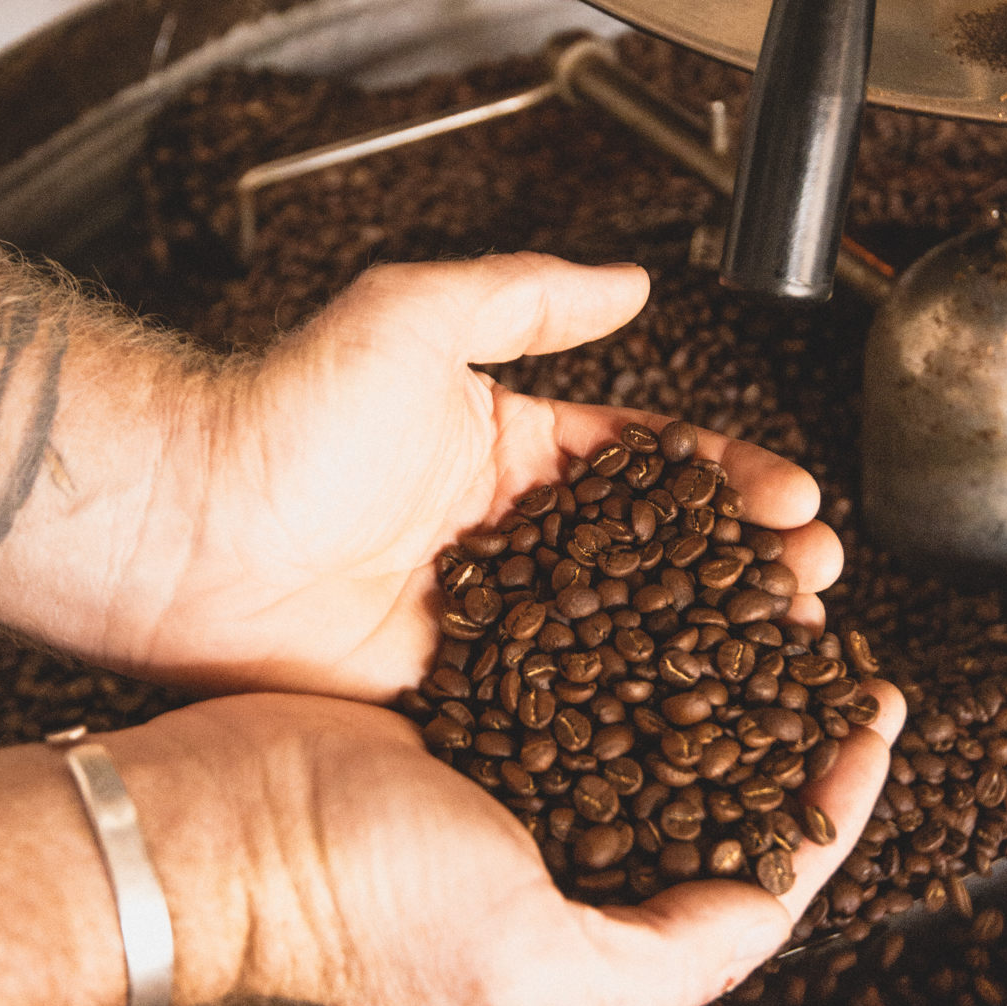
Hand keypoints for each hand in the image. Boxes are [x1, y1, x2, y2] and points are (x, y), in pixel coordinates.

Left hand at [120, 252, 841, 698]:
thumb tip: (631, 280)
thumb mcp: (411, 317)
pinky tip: (693, 725)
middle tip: (815, 578)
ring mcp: (496, 617)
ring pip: (624, 631)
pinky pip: (559, 699)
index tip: (792, 496)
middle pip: (657, 553)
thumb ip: (526, 296)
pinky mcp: (461, 685)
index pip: (649, 461)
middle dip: (743, 563)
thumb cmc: (286, 413)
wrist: (191, 527)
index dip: (728, 477)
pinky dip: (626, 709)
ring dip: (707, 640)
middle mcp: (516, 535)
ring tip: (790, 649)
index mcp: (516, 450)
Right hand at [192, 679, 903, 1005]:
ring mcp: (524, 801)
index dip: (823, 807)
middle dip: (783, 734)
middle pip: (711, 804)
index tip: (872, 725)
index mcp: (592, 963)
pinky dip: (641, 642)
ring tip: (775, 614)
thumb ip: (670, 953)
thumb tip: (767, 911)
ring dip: (720, 674)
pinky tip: (674, 592)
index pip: (751, 886)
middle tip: (841, 665)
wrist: (228, 821)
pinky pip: (590, 685)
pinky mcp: (483, 735)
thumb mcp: (530, 966)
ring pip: (657, 733)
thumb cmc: (363, 905)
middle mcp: (567, 883)